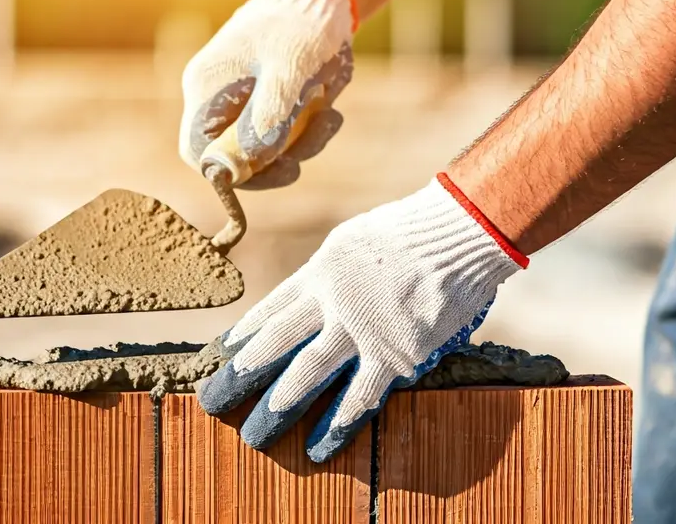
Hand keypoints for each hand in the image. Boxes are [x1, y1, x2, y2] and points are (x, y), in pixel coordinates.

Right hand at [179, 0, 355, 189]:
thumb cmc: (301, 27)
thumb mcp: (289, 71)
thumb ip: (268, 117)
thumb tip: (250, 161)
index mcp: (206, 86)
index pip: (197, 150)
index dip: (228, 170)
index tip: (270, 169)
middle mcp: (216, 97)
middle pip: (230, 155)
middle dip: (272, 163)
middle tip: (304, 157)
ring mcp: (239, 100)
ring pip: (259, 149)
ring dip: (296, 147)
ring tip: (330, 119)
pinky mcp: (263, 101)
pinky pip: (278, 134)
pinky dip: (303, 133)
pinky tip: (328, 112)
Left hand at [194, 174, 527, 460]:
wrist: (460, 231)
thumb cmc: (414, 230)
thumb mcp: (356, 239)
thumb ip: (333, 270)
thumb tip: (315, 287)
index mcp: (321, 269)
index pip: (272, 308)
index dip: (245, 334)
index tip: (221, 355)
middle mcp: (332, 299)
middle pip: (276, 341)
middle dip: (243, 373)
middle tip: (215, 399)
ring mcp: (361, 327)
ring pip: (308, 371)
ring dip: (279, 403)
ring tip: (256, 433)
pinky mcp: (395, 352)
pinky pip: (362, 394)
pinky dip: (340, 422)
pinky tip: (320, 445)